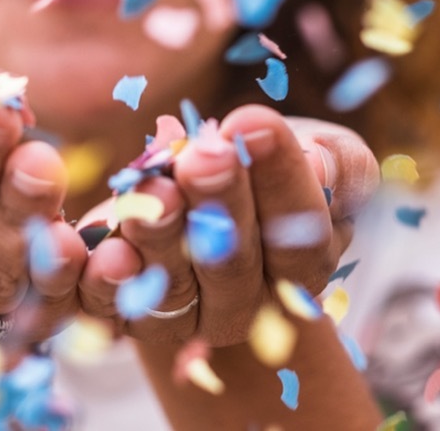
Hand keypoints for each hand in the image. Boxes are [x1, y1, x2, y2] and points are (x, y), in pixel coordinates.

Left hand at [75, 105, 378, 345]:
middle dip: (219, 203)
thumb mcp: (323, 153)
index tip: (254, 122)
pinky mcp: (126, 314)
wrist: (205, 192)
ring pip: (172, 286)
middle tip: (205, 155)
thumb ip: (338, 162)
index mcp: (303, 264)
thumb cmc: (270, 165)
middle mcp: (247, 304)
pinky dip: (104, 281)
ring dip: (161, 235)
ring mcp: (185, 315)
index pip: (301, 233)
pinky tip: (100, 246)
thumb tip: (320, 163)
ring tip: (154, 186)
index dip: (281, 179)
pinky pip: (112, 307)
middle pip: (234, 263)